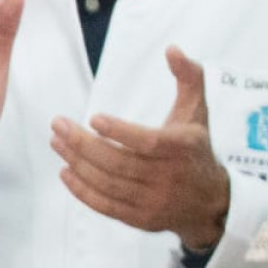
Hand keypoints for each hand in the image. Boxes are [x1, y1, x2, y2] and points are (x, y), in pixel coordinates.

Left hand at [52, 46, 229, 250]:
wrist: (210, 202)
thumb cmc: (196, 149)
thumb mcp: (198, 112)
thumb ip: (189, 77)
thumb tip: (171, 49)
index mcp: (182, 148)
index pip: (147, 142)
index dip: (120, 132)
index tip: (94, 118)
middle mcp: (168, 177)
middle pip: (119, 163)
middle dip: (83, 144)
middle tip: (57, 125)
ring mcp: (154, 201)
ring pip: (108, 184)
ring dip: (77, 163)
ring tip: (56, 143)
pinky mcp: (141, 219)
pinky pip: (106, 206)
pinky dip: (82, 191)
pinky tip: (66, 172)